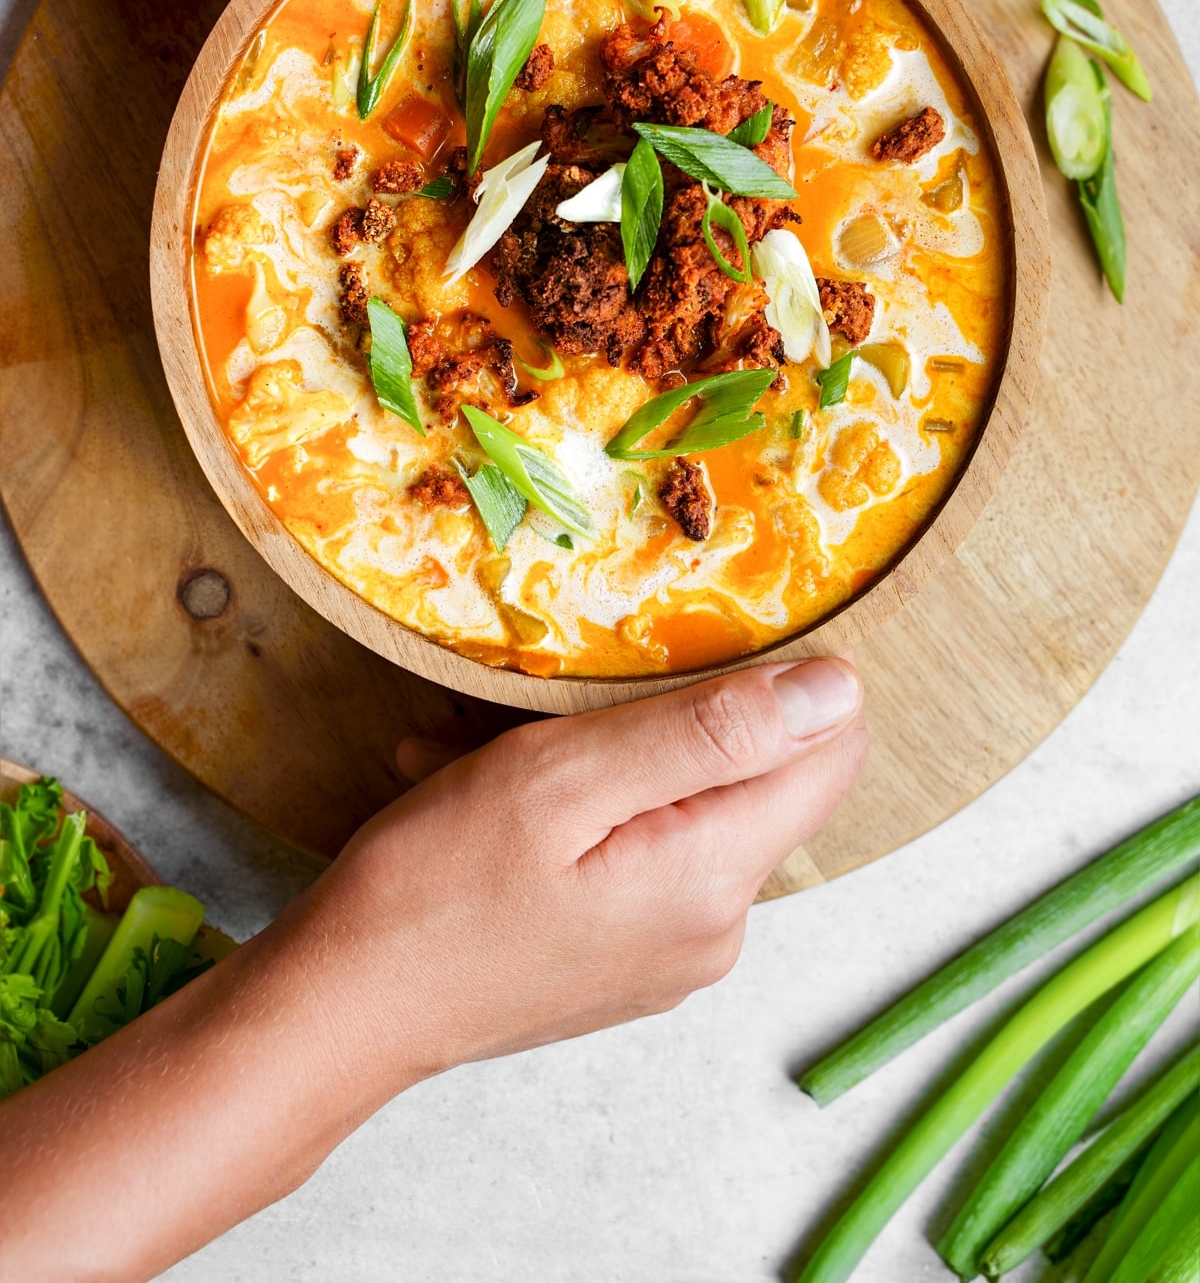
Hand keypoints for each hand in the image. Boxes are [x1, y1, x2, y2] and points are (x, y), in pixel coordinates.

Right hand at [0, 658, 863, 1282]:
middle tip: (538, 704)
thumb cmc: (435, 888)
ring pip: (669, 805)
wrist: (338, 1013)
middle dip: (649, 717)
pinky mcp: (622, 960)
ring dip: (586, 757)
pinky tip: (472, 790)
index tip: (691, 644)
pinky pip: (628, 852)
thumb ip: (708, 734)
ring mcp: (667, 952)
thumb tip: (839, 691)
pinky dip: (566, 809)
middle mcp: (715, 927)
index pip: (828, 754)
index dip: (782, 680)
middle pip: (739, 775)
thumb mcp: (564, 780)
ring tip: (478, 748)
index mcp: (716, 878)